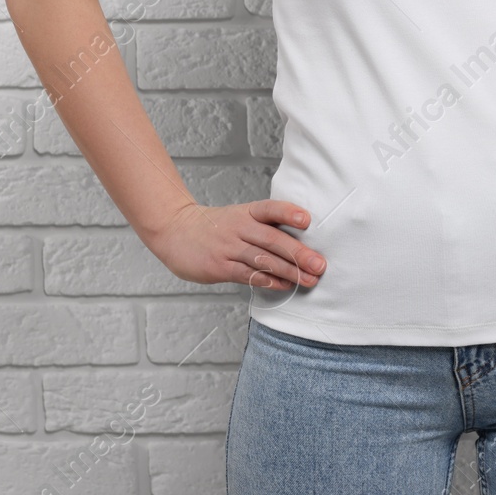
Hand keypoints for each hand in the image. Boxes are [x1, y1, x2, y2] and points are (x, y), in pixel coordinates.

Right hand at [143, 200, 325, 290]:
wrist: (176, 232)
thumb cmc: (216, 227)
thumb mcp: (239, 216)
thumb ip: (264, 226)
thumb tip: (301, 243)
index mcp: (246, 212)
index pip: (270, 209)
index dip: (288, 213)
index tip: (307, 219)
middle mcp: (238, 228)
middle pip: (272, 239)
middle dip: (299, 253)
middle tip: (320, 265)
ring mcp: (228, 247)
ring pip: (263, 260)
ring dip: (289, 272)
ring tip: (309, 280)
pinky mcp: (219, 266)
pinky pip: (248, 275)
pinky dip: (268, 281)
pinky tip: (285, 286)